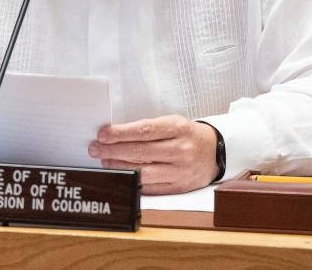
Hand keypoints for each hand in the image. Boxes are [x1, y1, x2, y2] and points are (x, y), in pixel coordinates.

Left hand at [88, 115, 217, 194]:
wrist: (215, 151)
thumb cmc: (186, 135)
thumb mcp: (172, 123)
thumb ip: (148, 129)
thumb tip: (115, 135)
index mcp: (178, 128)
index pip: (144, 131)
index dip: (120, 133)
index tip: (102, 134)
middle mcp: (181, 150)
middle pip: (141, 152)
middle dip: (113, 150)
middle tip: (95, 148)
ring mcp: (180, 171)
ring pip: (143, 172)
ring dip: (119, 167)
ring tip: (105, 161)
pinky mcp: (179, 187)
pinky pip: (151, 187)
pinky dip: (132, 181)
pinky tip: (120, 175)